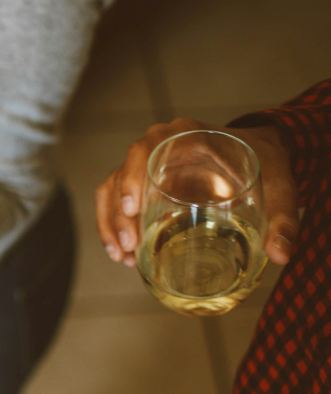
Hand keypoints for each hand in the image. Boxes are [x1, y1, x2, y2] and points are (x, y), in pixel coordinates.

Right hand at [95, 118, 296, 266]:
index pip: (147, 149)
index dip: (132, 176)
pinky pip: (115, 199)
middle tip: (130, 244)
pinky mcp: (144, 182)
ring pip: (112, 187)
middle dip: (118, 212)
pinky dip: (112, 225)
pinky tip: (121, 253)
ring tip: (121, 256)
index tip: (132, 208)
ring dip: (110, 223)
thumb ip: (284, 217)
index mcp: (187, 136)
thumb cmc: (264, 163)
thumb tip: (280, 254)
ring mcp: (148, 164)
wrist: (258, 154)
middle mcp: (160, 145)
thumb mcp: (280, 185)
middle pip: (122, 172)